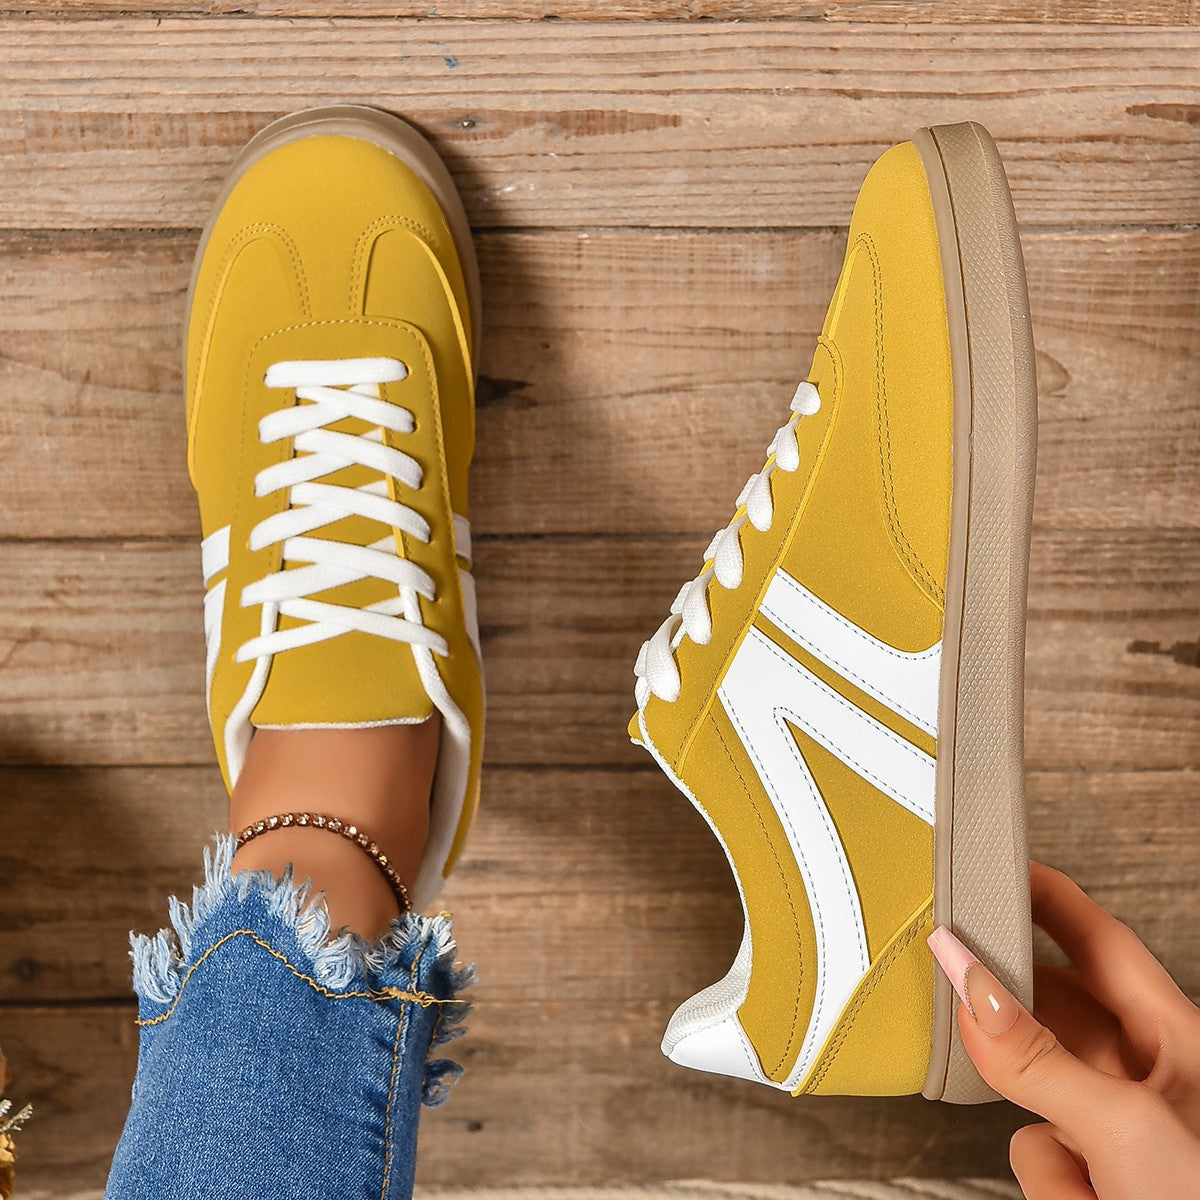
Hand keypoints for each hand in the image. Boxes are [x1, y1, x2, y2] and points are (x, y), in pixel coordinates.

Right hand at [928, 862, 1199, 1198]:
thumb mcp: (1123, 1123)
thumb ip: (1034, 1053)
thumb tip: (964, 977)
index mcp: (1172, 1035)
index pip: (1098, 938)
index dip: (1048, 896)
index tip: (994, 865)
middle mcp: (1141, 1073)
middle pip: (1051, 1010)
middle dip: (1012, 1015)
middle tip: (961, 987)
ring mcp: (1114, 1125)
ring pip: (1030, 1088)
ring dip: (1041, 1133)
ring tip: (1086, 1178)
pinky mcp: (1090, 1173)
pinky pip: (1033, 1150)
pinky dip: (1050, 1182)